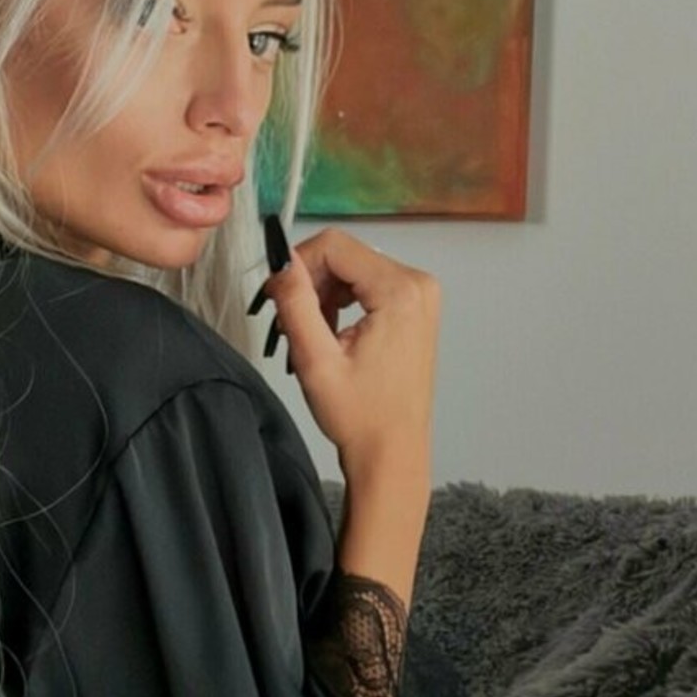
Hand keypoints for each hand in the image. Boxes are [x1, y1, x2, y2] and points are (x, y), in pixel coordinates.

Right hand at [258, 227, 439, 481]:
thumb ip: (295, 302)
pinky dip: (342, 301)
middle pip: (345, 255)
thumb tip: (280, 262)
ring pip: (353, 268)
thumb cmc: (360, 416)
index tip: (276, 294)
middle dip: (309, 281)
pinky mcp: (415, 308)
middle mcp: (418, 285)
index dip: (296, 263)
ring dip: (323, 293)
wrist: (393, 451)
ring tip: (309, 332)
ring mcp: (420, 296)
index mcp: (400, 292)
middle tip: (287, 320)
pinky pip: (368, 284)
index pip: (335, 245)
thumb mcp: (315, 358)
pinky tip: (330, 332)